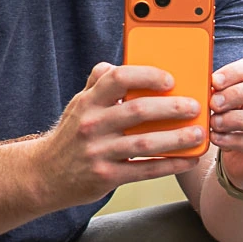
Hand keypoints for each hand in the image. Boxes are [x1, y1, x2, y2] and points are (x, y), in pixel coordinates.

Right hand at [37, 63, 205, 205]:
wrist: (44, 176)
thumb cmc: (70, 137)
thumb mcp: (78, 106)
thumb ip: (97, 84)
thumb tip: (113, 64)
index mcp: (88, 102)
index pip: (118, 78)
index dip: (147, 75)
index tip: (170, 79)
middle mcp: (92, 125)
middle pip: (138, 111)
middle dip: (172, 108)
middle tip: (195, 106)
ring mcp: (99, 152)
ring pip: (146, 143)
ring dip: (177, 138)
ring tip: (198, 134)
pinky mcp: (106, 177)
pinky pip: (145, 170)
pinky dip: (170, 165)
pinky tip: (188, 160)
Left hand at [207, 57, 242, 189]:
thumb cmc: (238, 123)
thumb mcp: (232, 103)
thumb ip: (223, 91)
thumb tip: (206, 83)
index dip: (235, 72)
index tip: (214, 81)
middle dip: (238, 93)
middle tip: (214, 103)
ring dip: (237, 119)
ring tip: (214, 123)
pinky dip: (235, 140)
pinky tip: (217, 139)